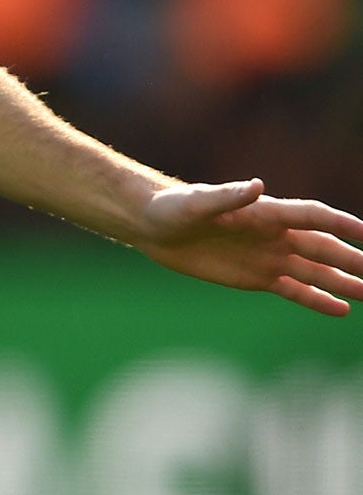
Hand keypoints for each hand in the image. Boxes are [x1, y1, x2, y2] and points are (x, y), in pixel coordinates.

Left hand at [132, 179, 362, 316]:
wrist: (152, 227)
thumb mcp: (196, 203)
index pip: (313, 216)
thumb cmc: (172, 207)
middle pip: (324, 247)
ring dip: (345, 282)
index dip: (342, 223)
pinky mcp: (257, 277)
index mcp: (265, 212)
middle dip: (354, 259)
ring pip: (316, 271)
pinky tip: (341, 309)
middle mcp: (275, 235)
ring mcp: (268, 257)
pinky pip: (294, 289)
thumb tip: (256, 185)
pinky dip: (317, 299)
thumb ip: (227, 196)